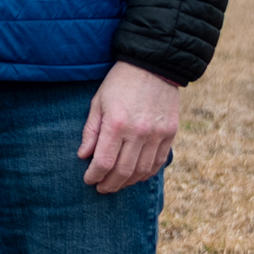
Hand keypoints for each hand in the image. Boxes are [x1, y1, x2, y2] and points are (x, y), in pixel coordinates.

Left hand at [78, 61, 178, 192]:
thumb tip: (84, 156)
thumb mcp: (98, 102)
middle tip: (101, 188)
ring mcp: (157, 134)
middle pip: (123, 171)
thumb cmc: (120, 82)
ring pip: (142, 171)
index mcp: (116, 124)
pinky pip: (158, 162)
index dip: (94, 176)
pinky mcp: (170, 133)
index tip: (89, 179)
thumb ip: (91, 131)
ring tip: (117, 184)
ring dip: (127, 182)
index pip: (104, 162)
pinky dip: (147, 173)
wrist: (154, 65)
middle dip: (109, 184)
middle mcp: (138, 132)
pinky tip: (136, 176)